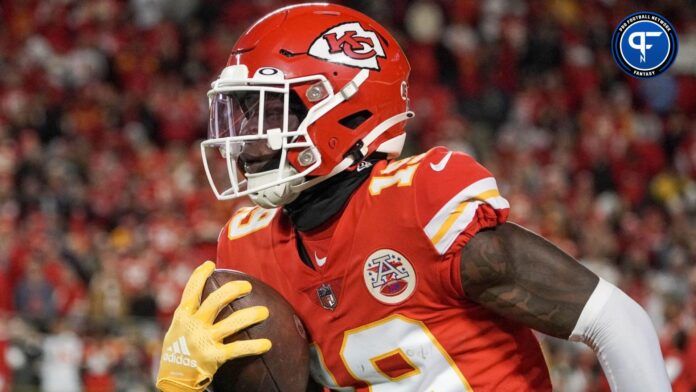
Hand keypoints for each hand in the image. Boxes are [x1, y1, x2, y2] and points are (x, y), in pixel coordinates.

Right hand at [156, 261, 270, 391]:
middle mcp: (193, 326)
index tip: (210, 264)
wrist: (174, 380)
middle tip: (248, 286)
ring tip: (265, 312)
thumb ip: (190, 315)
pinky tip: (268, 344)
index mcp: (182, 317)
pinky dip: (254, 346)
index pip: (191, 291)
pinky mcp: (214, 357)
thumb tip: (209, 298)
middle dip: (233, 290)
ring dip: (251, 315)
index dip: (200, 275)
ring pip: (232, 323)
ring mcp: (204, 341)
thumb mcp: (177, 330)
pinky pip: (238, 349)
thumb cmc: (178, 352)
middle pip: (215, 301)